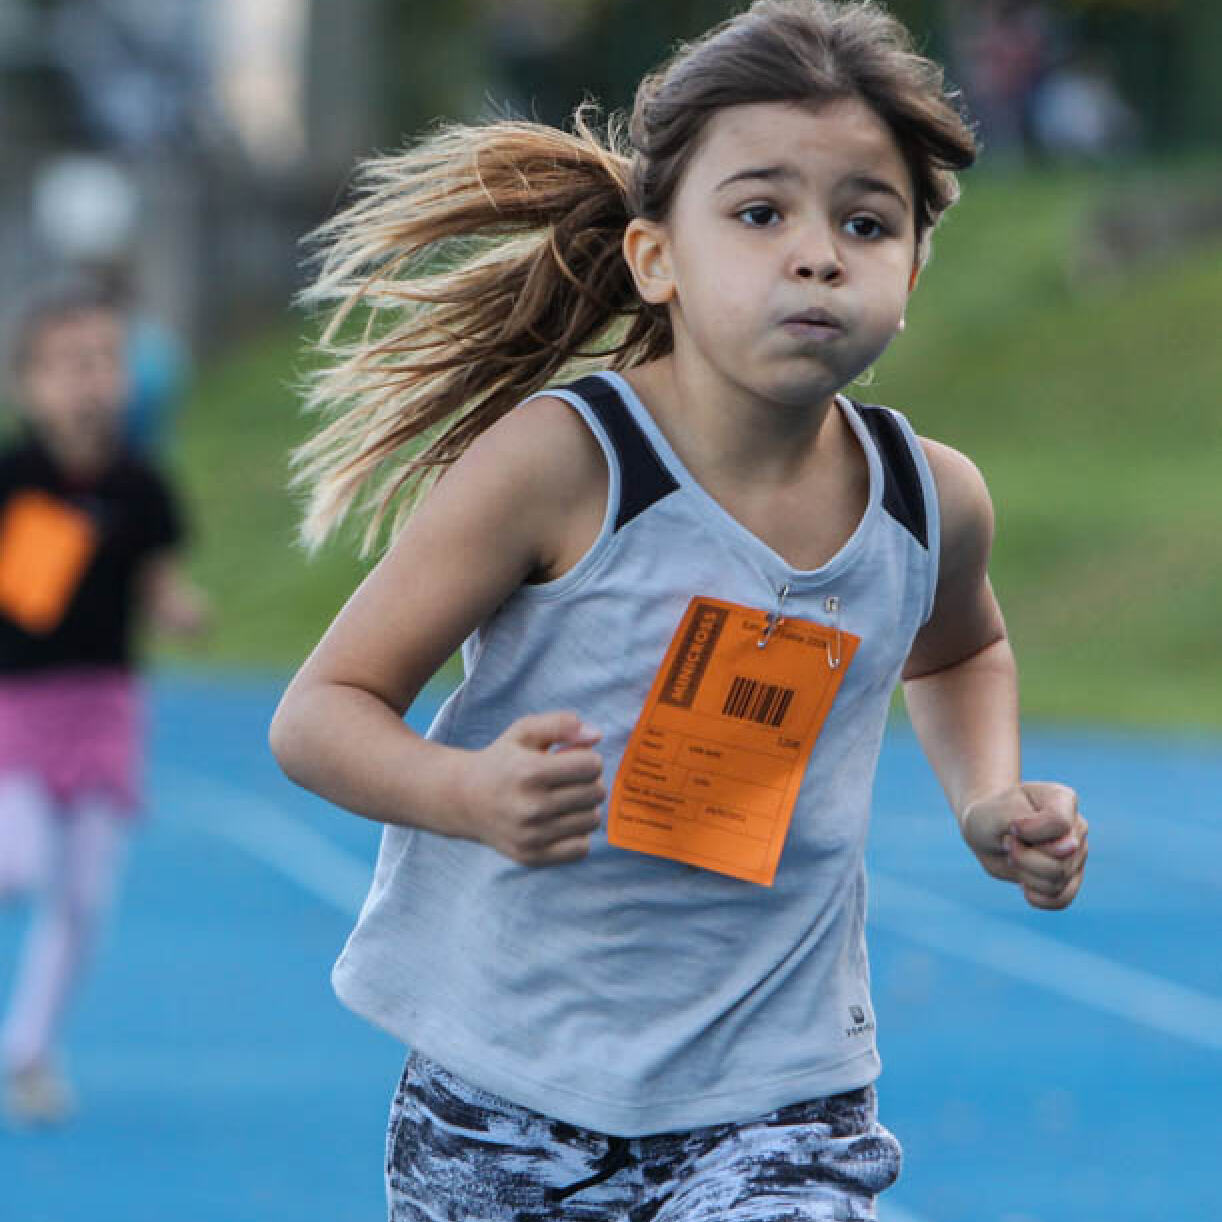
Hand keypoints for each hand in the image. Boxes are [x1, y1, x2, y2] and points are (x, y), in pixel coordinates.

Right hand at [456, 711, 604, 866]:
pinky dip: (577, 834)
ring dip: (585, 808)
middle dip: (589, 781)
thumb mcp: (524, 731)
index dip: (588, 758)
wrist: (463, 800)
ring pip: (592, 820)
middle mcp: (530, 807)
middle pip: (596, 792)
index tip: (572, 759)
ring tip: (564, 799)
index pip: (592, 765)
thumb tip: (597, 735)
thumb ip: (561, 724)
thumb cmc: (502, 761)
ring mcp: (531, 836)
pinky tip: (560, 822)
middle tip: (568, 779)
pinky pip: (581, 848)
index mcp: (529, 772)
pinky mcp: (531, 857)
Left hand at [961, 782, 1087, 909]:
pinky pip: (1060, 900)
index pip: (1059, 824)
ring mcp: (1077, 855)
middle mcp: (1077, 827)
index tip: (1011, 827)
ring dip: (1025, 875)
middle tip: (1008, 844)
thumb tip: (1071, 847)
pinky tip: (1023, 882)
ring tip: (1015, 858)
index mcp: (1063, 799)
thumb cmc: (990, 816)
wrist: (985, 831)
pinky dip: (1036, 895)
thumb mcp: (996, 813)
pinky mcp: (1071, 879)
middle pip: (1060, 859)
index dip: (1028, 832)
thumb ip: (1032, 824)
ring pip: (1058, 881)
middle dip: (1022, 857)